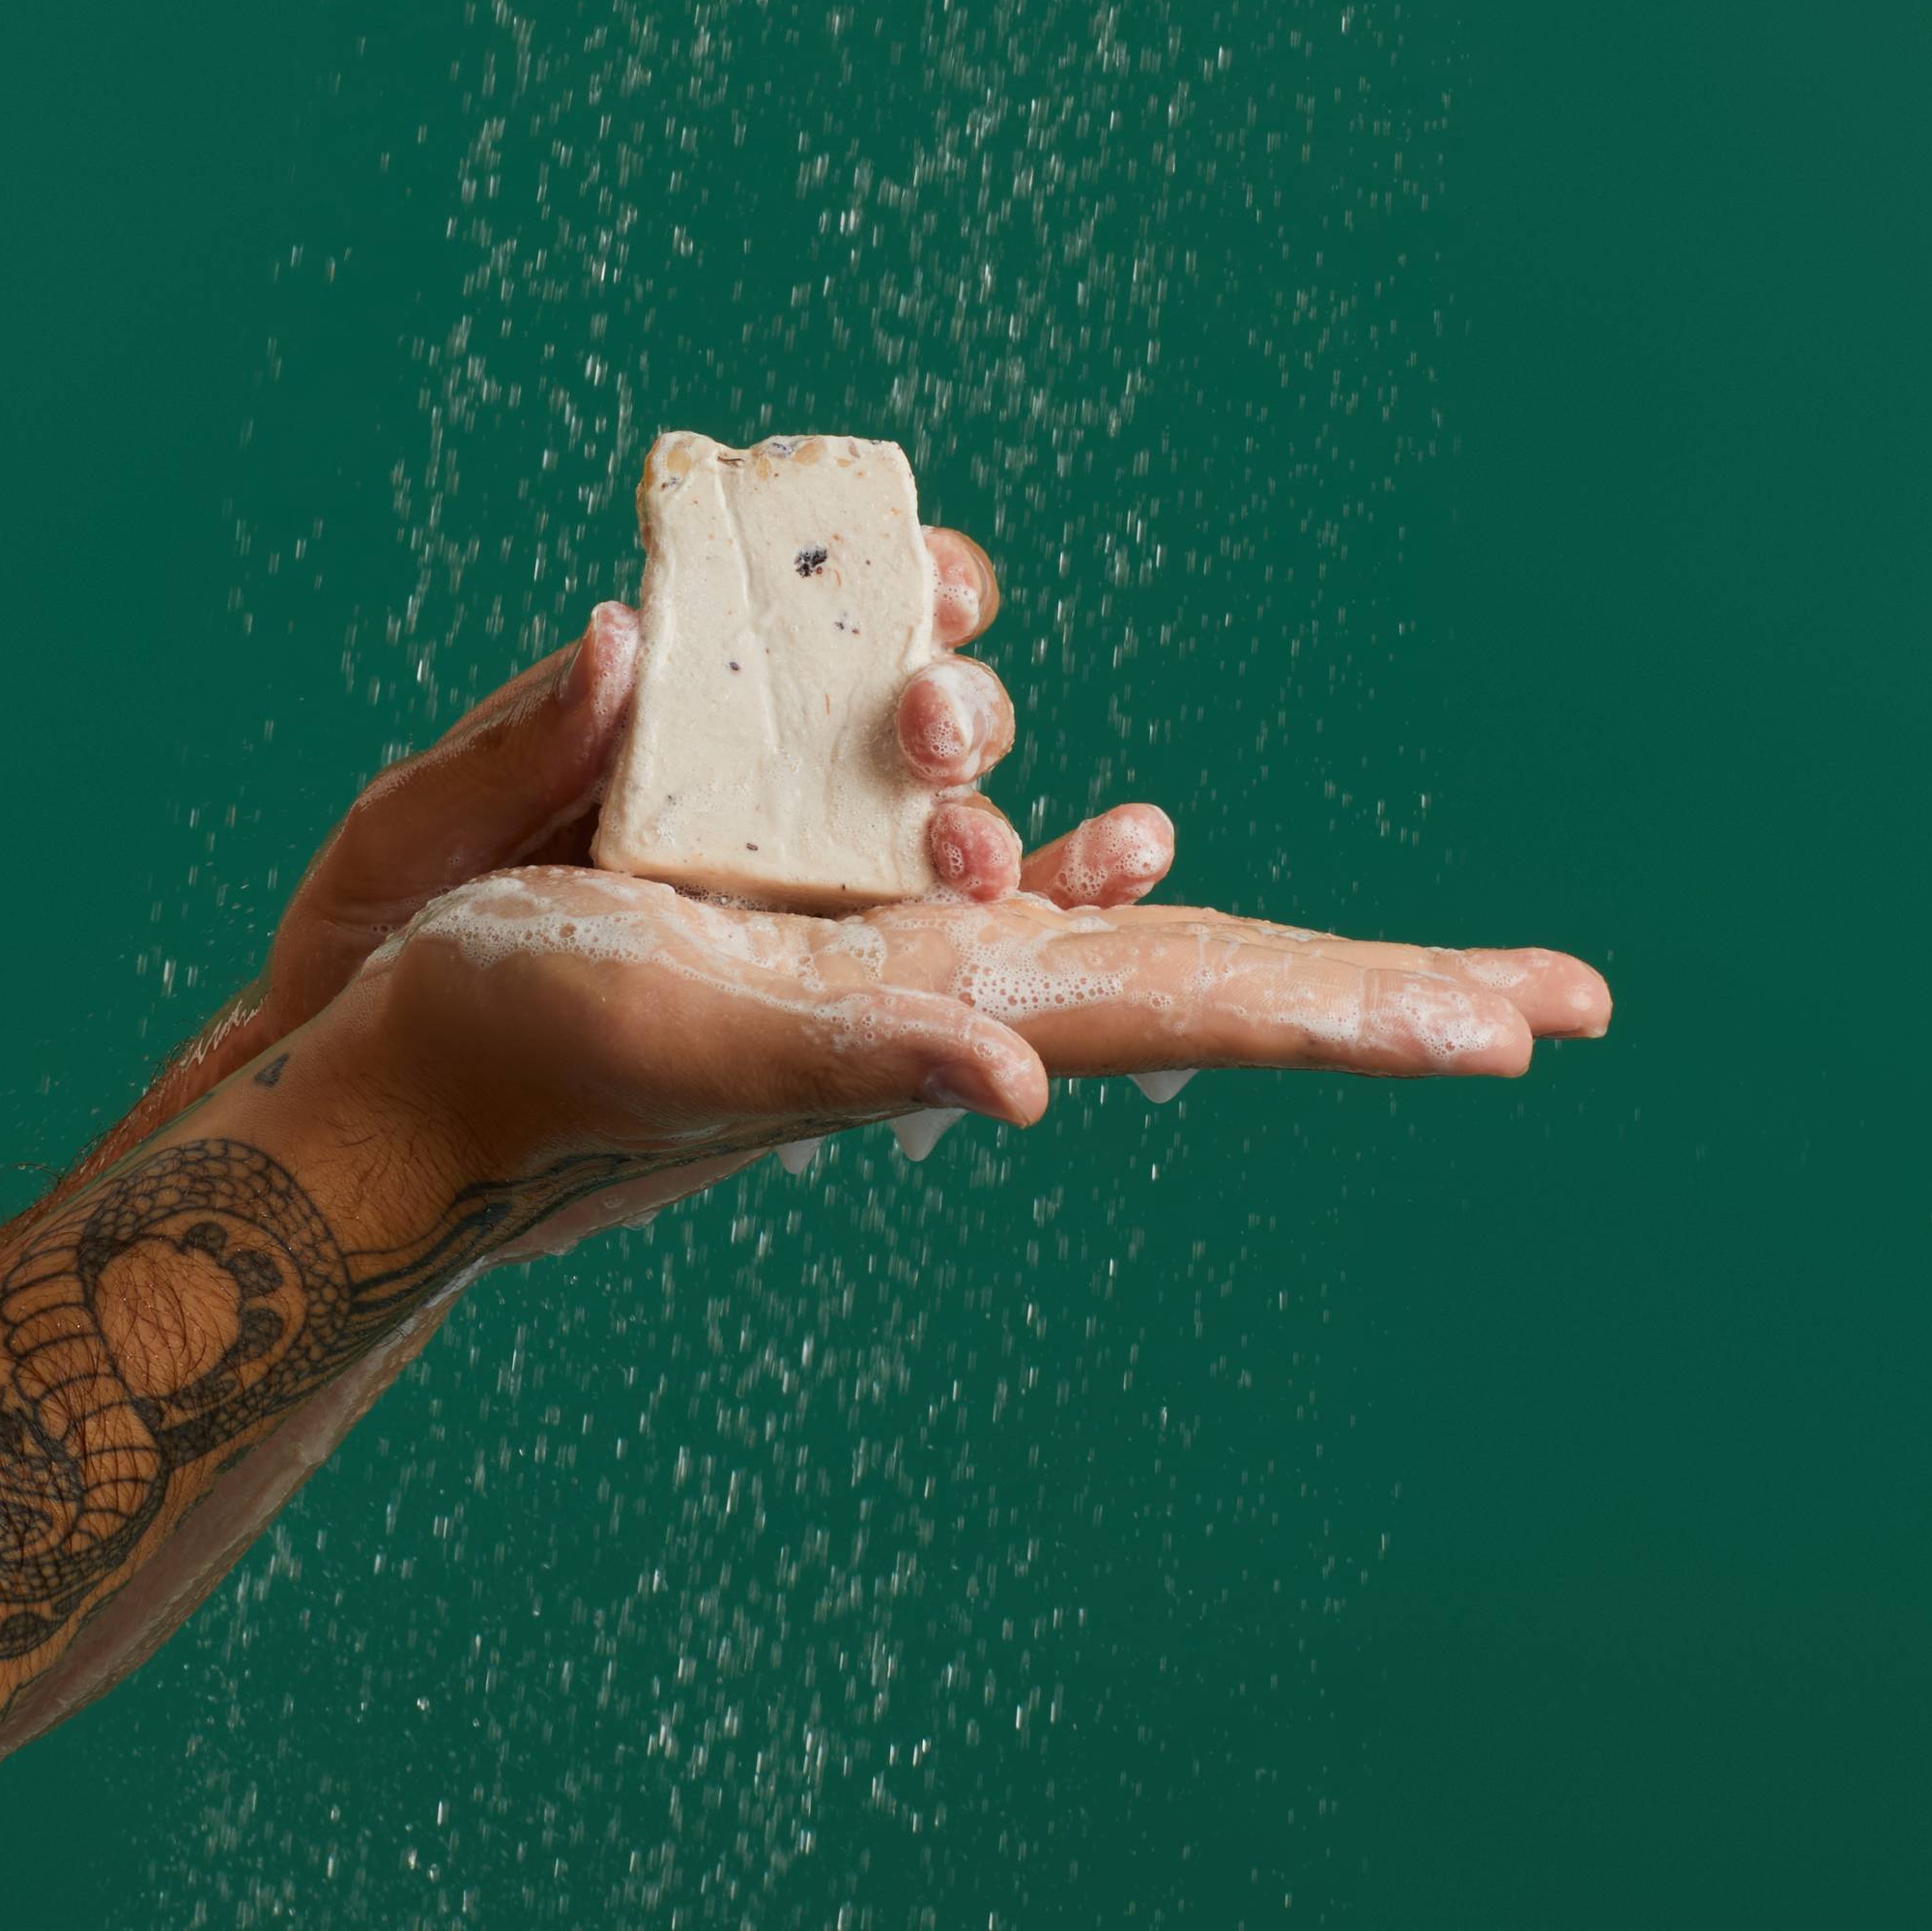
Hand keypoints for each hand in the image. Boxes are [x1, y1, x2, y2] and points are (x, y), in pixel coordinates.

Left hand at [254, 524, 1102, 1039]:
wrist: (358, 1091)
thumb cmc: (375, 930)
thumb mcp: (413, 831)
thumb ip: (514, 748)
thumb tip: (623, 634)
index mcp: (674, 715)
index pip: (813, 616)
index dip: (891, 579)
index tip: (920, 583)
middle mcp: (762, 791)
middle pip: (907, 716)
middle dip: (947, 706)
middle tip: (916, 729)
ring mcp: (802, 896)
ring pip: (943, 830)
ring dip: (995, 821)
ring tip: (979, 853)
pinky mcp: (824, 996)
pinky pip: (956, 956)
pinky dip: (1058, 910)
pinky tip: (1125, 871)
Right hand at [285, 864, 1611, 1265]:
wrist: (378, 1091)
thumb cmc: (513, 1066)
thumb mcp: (680, 1040)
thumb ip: (852, 1053)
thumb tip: (1026, 1081)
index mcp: (949, 1017)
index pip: (1203, 1003)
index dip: (1364, 1010)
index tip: (1541, 1025)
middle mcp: (945, 990)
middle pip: (1208, 974)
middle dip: (1369, 987)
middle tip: (1553, 1007)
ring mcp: (877, 951)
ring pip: (1094, 906)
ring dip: (1215, 904)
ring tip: (1312, 941)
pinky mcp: (795, 906)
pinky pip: (969, 867)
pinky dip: (1065, 851)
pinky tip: (1115, 840)